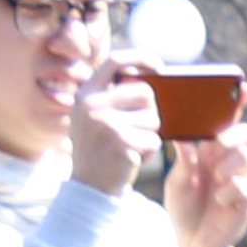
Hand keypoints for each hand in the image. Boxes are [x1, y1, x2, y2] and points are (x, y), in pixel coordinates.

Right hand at [62, 67, 164, 200]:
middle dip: (150, 112)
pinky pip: (153, 140)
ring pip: (153, 118)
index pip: (115, 61)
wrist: (90, 187)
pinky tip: (131, 160)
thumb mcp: (95, 118)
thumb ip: (113, 97)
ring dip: (149, 135)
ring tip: (130, 147)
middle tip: (137, 130)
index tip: (160, 66)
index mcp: (86, 93)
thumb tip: (150, 79)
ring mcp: (106, 122)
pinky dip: (149, 153)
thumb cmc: (101, 150)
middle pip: (145, 92)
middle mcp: (92, 104)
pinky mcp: (122, 142)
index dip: (140, 58)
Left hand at [166, 117, 246, 246]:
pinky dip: (229, 191)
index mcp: (212, 151)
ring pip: (246, 157)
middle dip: (233, 133)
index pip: (227, 122)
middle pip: (244, 134)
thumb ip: (182, 160)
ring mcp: (241, 181)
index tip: (242, 87)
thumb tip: (182, 138)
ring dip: (226, 164)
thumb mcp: (176, 180)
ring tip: (213, 179)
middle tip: (217, 142)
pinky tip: (218, 202)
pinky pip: (246, 188)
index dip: (236, 104)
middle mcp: (229, 162)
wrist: (190, 242)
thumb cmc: (184, 207)